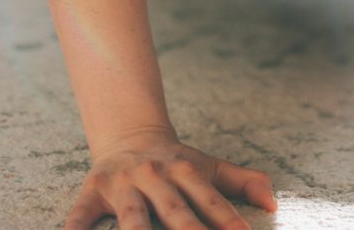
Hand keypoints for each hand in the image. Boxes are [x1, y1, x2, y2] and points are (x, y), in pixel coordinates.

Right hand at [64, 130, 277, 229]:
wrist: (128, 133)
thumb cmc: (176, 162)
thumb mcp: (209, 166)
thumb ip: (242, 182)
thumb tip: (273, 203)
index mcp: (186, 171)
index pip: (210, 201)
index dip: (227, 221)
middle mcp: (155, 177)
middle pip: (174, 211)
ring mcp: (123, 185)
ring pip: (132, 217)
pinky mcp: (92, 192)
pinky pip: (81, 215)